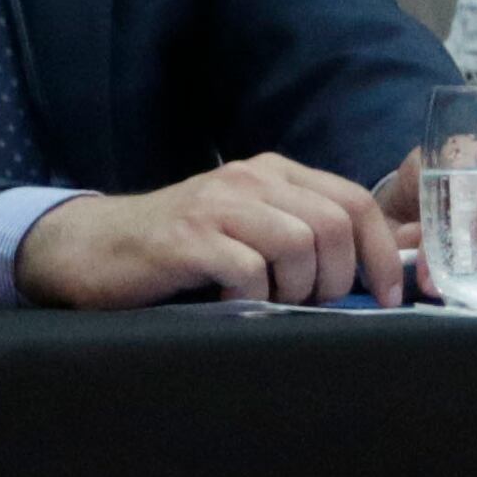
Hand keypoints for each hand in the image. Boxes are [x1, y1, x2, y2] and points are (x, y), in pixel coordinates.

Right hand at [14, 154, 407, 307]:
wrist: (93, 247)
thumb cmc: (180, 248)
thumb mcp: (250, 228)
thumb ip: (305, 236)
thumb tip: (379, 272)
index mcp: (272, 172)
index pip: (356, 202)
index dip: (382, 254)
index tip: (384, 297)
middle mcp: (248, 178)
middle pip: (335, 225)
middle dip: (336, 279)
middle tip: (309, 304)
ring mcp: (216, 205)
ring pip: (300, 245)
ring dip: (295, 290)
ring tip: (267, 300)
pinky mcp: (187, 237)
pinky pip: (249, 271)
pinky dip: (251, 298)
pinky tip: (230, 301)